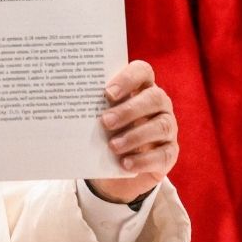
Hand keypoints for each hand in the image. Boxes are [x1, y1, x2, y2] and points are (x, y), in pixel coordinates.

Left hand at [88, 60, 177, 203]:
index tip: (107, 93)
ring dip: (135, 136)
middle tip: (105, 121)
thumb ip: (94, 110)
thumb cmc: (106, 134)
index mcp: (142, 87)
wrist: (115, 170)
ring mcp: (168, 127)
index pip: (142, 72)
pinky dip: (144, 160)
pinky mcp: (169, 152)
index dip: (127, 79)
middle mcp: (159, 104)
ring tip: (113, 146)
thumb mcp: (98, 120)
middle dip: (129, 110)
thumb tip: (72, 108)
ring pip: (161, 126)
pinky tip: (126, 164)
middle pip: (154, 98)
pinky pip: (163, 155)